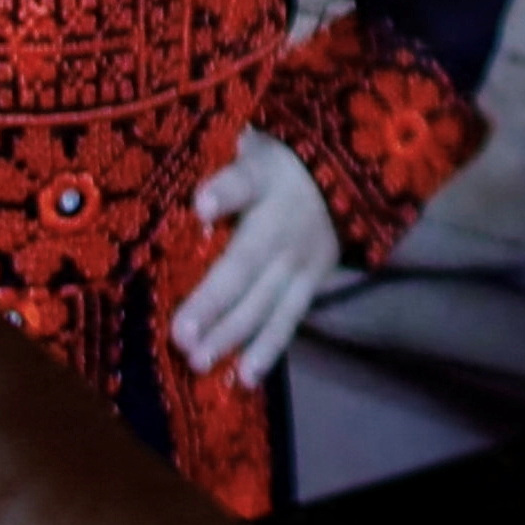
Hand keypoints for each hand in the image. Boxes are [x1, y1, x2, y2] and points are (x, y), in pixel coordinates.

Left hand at [168, 134, 337, 381]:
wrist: (343, 179)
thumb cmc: (277, 163)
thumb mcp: (255, 146)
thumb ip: (225, 168)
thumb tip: (196, 196)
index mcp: (265, 180)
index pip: (243, 182)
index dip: (223, 193)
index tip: (199, 208)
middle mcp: (283, 226)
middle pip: (246, 263)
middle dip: (214, 301)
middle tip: (181, 335)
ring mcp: (300, 262)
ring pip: (265, 301)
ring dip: (233, 334)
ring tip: (201, 361)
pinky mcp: (311, 285)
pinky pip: (287, 320)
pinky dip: (267, 350)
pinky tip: (244, 378)